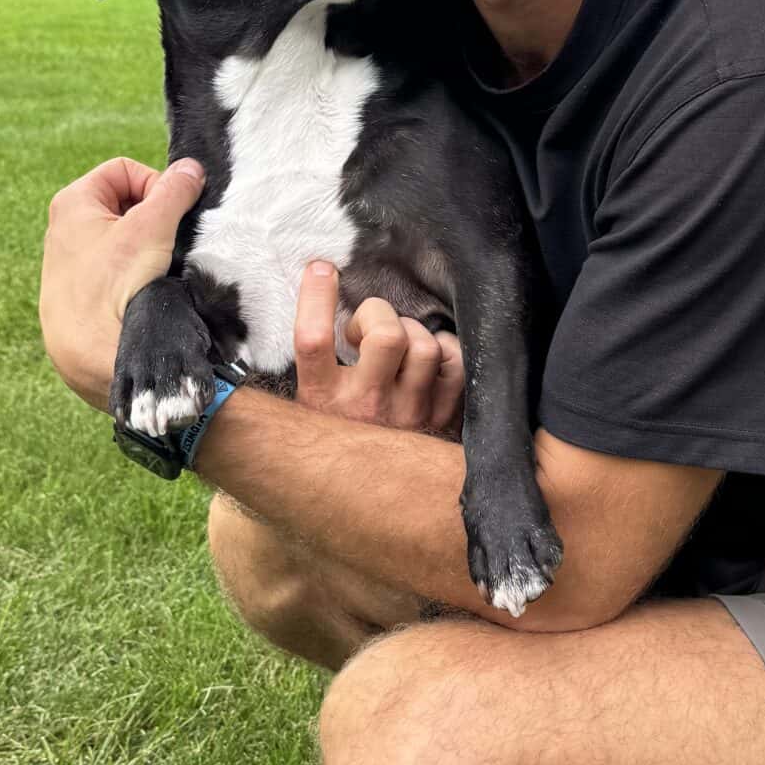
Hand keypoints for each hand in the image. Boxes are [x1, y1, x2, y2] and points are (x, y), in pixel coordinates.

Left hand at [39, 155, 204, 410]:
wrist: (92, 355)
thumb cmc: (115, 285)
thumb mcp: (152, 227)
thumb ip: (174, 190)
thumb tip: (191, 170)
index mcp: (72, 203)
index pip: (125, 170)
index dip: (155, 184)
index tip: (173, 212)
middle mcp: (64, 230)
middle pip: (124, 204)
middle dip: (153, 218)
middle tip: (169, 241)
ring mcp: (71, 265)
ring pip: (122, 240)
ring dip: (147, 248)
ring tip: (159, 269)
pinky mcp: (80, 295)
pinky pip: (116, 271)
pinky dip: (135, 275)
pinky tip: (145, 293)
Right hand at [294, 259, 464, 437]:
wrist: (367, 494)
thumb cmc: (337, 431)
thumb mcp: (311, 403)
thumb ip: (316, 359)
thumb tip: (316, 287)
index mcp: (322, 400)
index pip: (313, 340)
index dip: (316, 297)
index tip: (321, 269)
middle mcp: (367, 408)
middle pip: (387, 335)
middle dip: (380, 315)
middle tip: (368, 328)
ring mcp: (410, 417)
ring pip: (425, 346)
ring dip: (411, 332)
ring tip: (395, 347)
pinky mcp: (441, 421)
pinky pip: (454, 365)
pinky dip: (445, 352)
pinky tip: (427, 361)